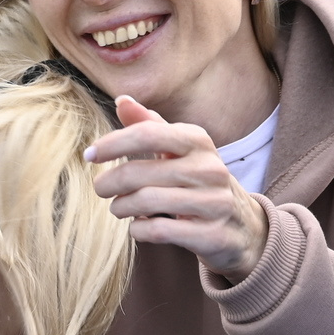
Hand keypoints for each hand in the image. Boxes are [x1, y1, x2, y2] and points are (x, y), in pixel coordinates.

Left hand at [84, 95, 270, 281]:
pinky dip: (138, 229)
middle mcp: (209, 168)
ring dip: (121, 207)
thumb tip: (122, 100)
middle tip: (100, 188)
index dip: (112, 144)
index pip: (147, 133)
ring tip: (118, 207)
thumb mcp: (181, 150)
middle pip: (139, 172)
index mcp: (198, 140)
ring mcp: (214, 202)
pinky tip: (137, 226)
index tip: (89, 155)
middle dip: (110, 182)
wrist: (244, 226)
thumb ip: (150, 126)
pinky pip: (159, 231)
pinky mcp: (212, 234)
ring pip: (146, 202)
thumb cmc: (200, 182)